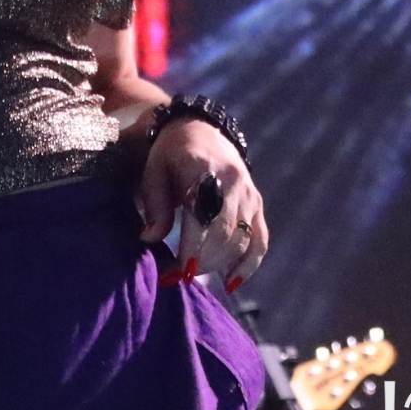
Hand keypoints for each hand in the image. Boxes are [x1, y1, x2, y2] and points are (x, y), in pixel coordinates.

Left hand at [136, 118, 267, 292]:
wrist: (200, 128)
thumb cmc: (170, 153)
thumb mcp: (154, 170)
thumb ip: (155, 204)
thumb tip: (150, 239)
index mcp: (204, 170)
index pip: (204, 216)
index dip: (192, 249)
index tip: (176, 273)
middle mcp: (233, 182)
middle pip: (225, 232)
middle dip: (202, 261)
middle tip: (178, 277)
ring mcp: (249, 193)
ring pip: (242, 239)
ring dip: (218, 264)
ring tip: (193, 273)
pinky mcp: (257, 203)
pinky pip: (260, 239)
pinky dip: (249, 263)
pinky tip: (232, 281)